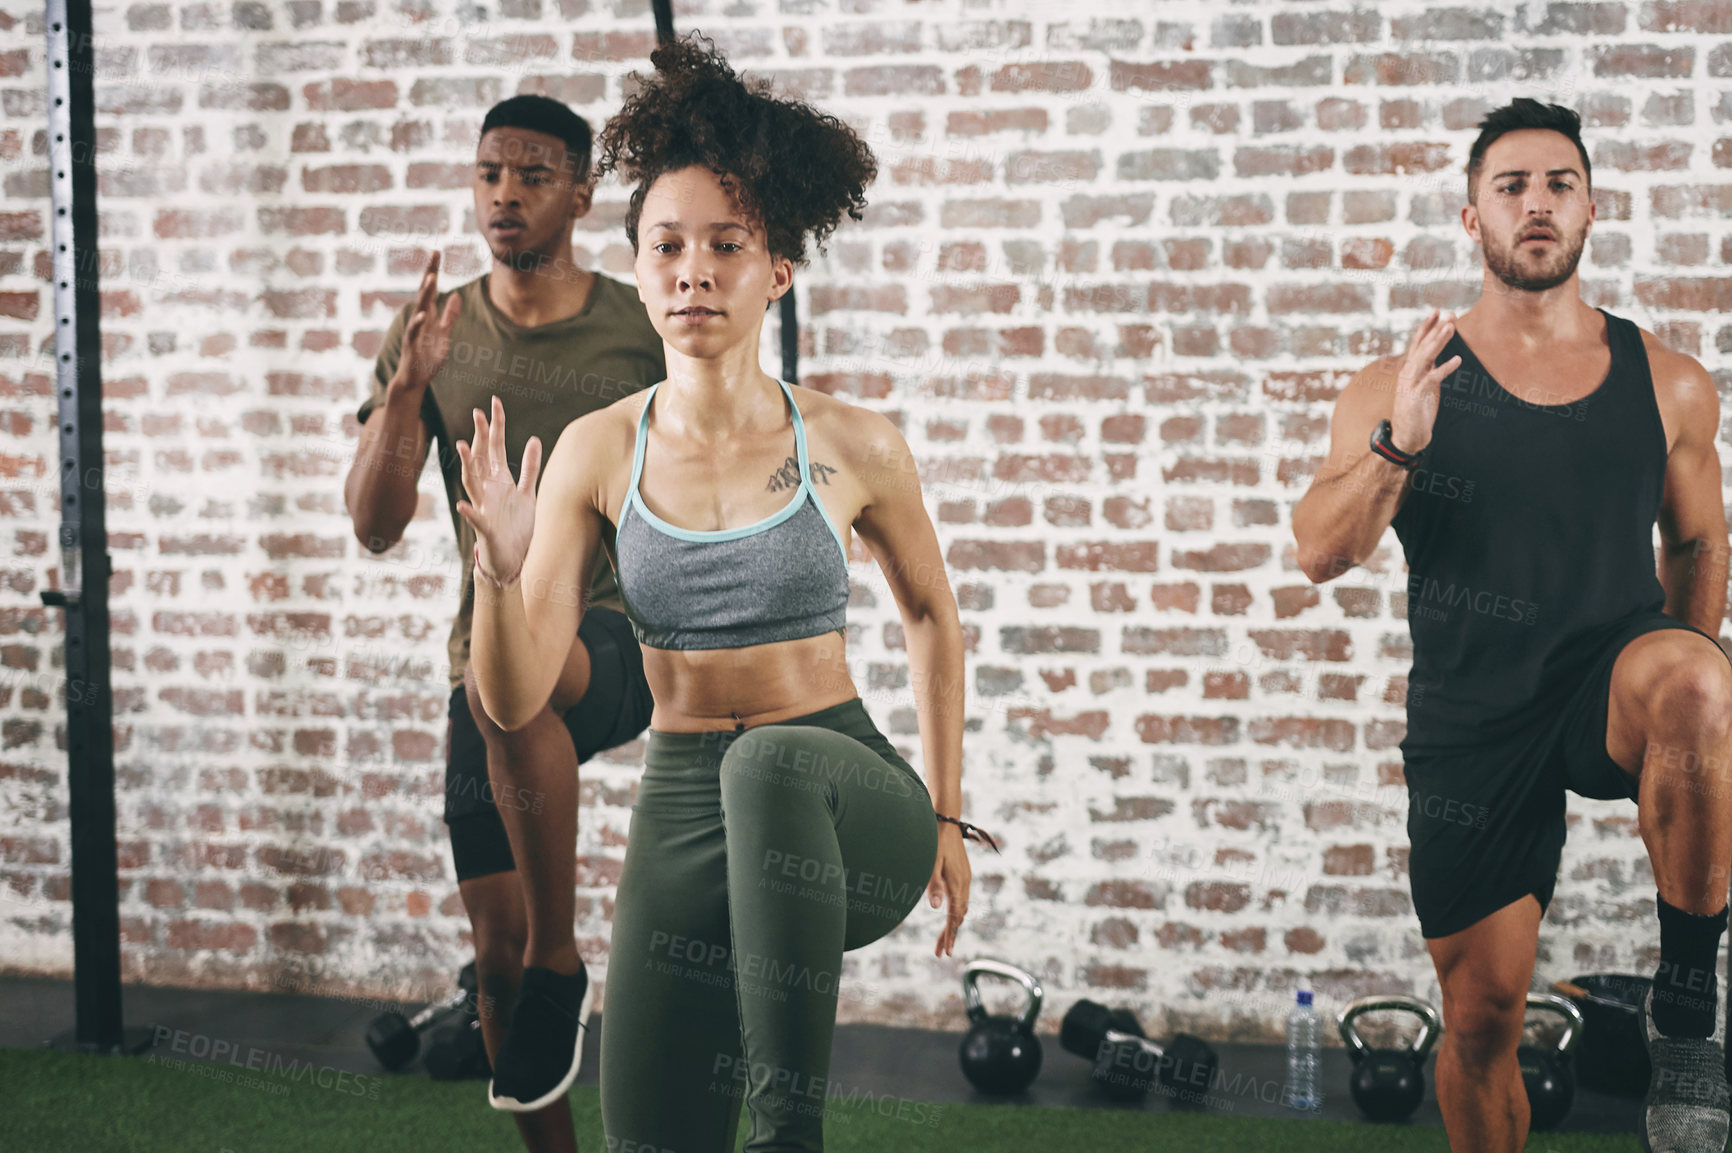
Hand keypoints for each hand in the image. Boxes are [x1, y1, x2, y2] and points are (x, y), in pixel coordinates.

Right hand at [390, 251, 461, 396]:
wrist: (415, 377)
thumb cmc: (428, 355)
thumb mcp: (444, 333)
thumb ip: (449, 315)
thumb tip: (455, 295)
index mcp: (429, 314)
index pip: (431, 288)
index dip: (434, 270)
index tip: (437, 251)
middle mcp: (421, 318)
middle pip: (425, 291)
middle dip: (430, 272)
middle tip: (435, 253)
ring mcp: (415, 330)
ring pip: (420, 308)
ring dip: (425, 293)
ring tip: (431, 278)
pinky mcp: (412, 344)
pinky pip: (415, 332)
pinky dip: (418, 323)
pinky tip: (423, 314)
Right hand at [454, 396, 542, 580]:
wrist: (511, 559)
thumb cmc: (517, 525)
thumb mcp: (527, 493)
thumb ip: (530, 467)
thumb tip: (534, 438)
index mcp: (500, 480)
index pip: (496, 447)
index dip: (495, 425)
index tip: (495, 402)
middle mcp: (489, 490)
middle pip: (482, 458)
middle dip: (480, 436)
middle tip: (478, 412)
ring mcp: (485, 508)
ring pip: (472, 484)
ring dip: (467, 465)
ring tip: (462, 446)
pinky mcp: (486, 530)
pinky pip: (476, 520)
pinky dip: (469, 513)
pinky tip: (463, 505)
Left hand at [927, 823, 971, 957]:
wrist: (947, 820)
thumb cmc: (935, 841)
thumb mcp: (931, 863)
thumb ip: (933, 885)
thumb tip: (934, 908)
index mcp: (957, 883)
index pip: (954, 916)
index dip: (950, 935)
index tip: (947, 951)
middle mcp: (964, 883)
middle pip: (960, 916)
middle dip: (950, 935)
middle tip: (942, 952)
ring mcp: (965, 878)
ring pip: (962, 908)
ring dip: (953, 924)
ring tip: (944, 939)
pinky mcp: (963, 873)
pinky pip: (963, 899)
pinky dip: (957, 912)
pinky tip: (950, 915)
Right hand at [1388, 309, 1460, 454]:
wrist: (1406, 436)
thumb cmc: (1416, 411)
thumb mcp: (1421, 386)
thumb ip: (1426, 370)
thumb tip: (1436, 356)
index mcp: (1409, 369)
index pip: (1417, 343)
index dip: (1426, 326)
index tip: (1437, 311)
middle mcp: (1408, 373)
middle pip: (1422, 346)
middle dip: (1435, 329)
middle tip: (1449, 314)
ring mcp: (1411, 384)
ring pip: (1425, 357)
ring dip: (1438, 342)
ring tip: (1450, 328)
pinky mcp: (1417, 396)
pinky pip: (1432, 378)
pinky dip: (1445, 368)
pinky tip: (1458, 360)